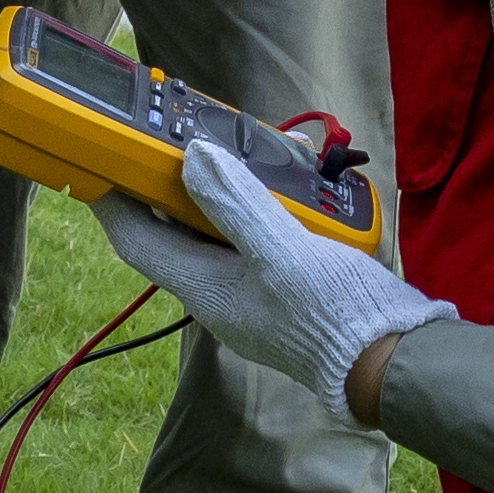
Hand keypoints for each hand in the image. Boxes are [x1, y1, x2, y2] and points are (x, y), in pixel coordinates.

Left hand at [93, 146, 446, 423]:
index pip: (137, 239)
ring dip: (224, 186)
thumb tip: (191, 157)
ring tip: (236, 145)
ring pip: (220, 226)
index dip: (113, 199)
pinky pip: (259, 232)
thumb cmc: (332, 313)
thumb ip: (236, 204)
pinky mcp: (286, 280)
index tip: (100, 157)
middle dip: (174, 180)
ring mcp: (253, 286)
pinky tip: (286, 177)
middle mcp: (220, 289)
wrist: (393, 359)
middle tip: (177, 133)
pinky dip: (263, 200)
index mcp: (203, 287)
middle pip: (176, 227)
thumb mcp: (281, 252)